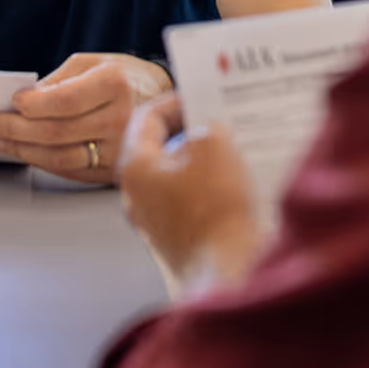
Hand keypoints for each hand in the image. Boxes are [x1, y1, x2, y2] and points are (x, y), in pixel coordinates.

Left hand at [0, 52, 171, 183]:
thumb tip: (26, 99)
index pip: (65, 101)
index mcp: (115, 85)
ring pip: (60, 156)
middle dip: (17, 129)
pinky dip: (41, 162)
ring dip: (23, 150)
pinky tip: (24, 152)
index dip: (34, 104)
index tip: (13, 102)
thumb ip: (60, 79)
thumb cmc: (126, 77)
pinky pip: (69, 170)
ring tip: (1, 140)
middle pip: (57, 131)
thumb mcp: (95, 62)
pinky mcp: (114, 170)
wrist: (164, 101)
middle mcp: (120, 119)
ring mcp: (119, 149)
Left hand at [117, 93, 262, 294]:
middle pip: (158, 150)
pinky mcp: (176, 243)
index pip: (146, 119)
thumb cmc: (216, 207)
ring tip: (232, 150)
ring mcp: (153, 224)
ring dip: (201, 162)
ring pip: (175, 178)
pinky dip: (207, 190)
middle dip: (189, 132)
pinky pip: (188, 204)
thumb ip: (205, 127)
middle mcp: (135, 197)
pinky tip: (234, 185)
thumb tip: (207, 131)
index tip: (197, 96)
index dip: (174, 101)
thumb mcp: (214, 145)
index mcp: (134, 168)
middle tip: (218, 120)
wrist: (229, 271)